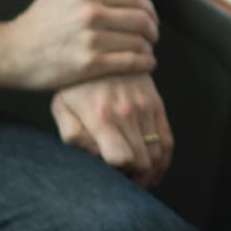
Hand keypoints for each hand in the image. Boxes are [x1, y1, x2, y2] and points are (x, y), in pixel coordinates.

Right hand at [0, 0, 158, 90]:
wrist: (10, 53)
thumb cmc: (37, 21)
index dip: (149, 8)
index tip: (150, 17)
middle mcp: (91, 12)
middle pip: (141, 19)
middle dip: (153, 29)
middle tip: (153, 36)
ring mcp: (92, 39)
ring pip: (138, 42)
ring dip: (149, 47)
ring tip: (147, 51)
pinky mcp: (90, 64)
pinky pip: (130, 62)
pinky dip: (145, 63)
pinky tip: (147, 64)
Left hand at [52, 72, 172, 186]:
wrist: (102, 46)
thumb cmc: (75, 84)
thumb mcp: (61, 107)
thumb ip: (73, 135)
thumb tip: (97, 155)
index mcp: (101, 116)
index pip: (122, 158)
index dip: (117, 173)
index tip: (110, 176)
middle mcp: (127, 112)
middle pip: (142, 162)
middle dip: (133, 179)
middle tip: (122, 184)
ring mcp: (145, 107)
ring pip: (157, 154)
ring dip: (149, 173)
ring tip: (136, 179)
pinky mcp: (157, 103)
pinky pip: (168, 140)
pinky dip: (164, 161)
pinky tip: (154, 170)